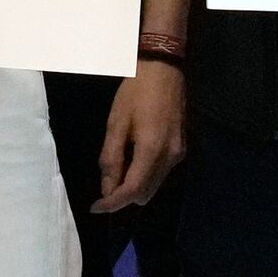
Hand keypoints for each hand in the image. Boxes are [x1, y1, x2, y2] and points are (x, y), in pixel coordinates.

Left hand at [97, 57, 187, 211]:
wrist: (163, 68)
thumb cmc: (135, 92)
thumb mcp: (116, 123)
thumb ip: (111, 158)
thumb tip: (107, 188)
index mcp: (152, 150)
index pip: (132, 190)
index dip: (113, 203)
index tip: (96, 207)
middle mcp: (170, 157)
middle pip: (145, 193)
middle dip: (124, 195)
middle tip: (105, 183)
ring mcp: (179, 153)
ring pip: (154, 185)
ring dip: (135, 185)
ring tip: (118, 168)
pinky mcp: (181, 147)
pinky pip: (162, 172)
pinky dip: (146, 174)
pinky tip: (134, 158)